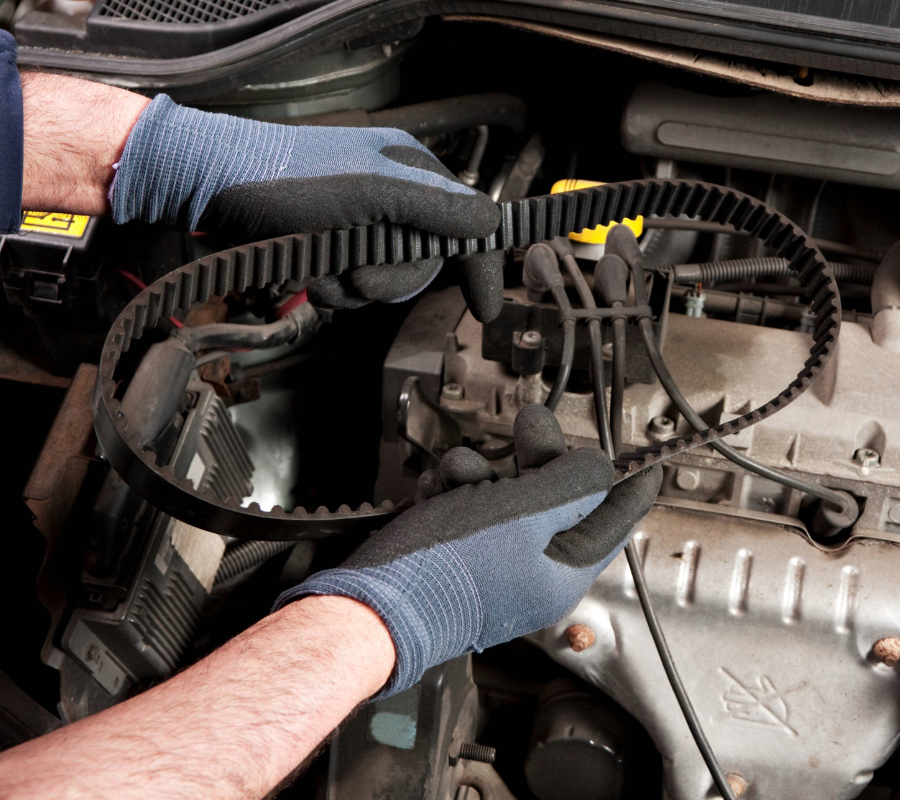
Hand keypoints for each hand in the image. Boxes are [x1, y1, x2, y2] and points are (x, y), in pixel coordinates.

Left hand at [110, 95, 503, 319]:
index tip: (486, 308)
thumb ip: (432, 209)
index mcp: (411, 174)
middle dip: (388, 280)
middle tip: (354, 275)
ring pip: (384, 282)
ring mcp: (361, 226)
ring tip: (319, 271)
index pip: (467, 225)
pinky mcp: (333, 247)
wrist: (209, 188)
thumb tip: (491, 222)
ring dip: (352, 288)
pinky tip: (307, 274)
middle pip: (422, 266)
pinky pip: (352, 286)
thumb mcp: (367, 192)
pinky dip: (331, 288)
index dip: (481, 266)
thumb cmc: (285, 181)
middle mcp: (392, 199)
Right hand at [274, 404, 661, 696]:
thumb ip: (570, 486)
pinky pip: (467, 510)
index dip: (628, 486)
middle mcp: (530, 572)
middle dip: (537, 457)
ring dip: (480, 472)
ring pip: (504, 497)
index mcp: (560, 572)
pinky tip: (433, 489)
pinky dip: (452, 491)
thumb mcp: (522, 514)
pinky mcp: (455, 555)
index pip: (611, 523)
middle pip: (554, 500)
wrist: (372, 603)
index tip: (646, 463)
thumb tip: (599, 467)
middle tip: (532, 420)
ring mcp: (491, 565)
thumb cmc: (448, 565)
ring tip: (455, 472)